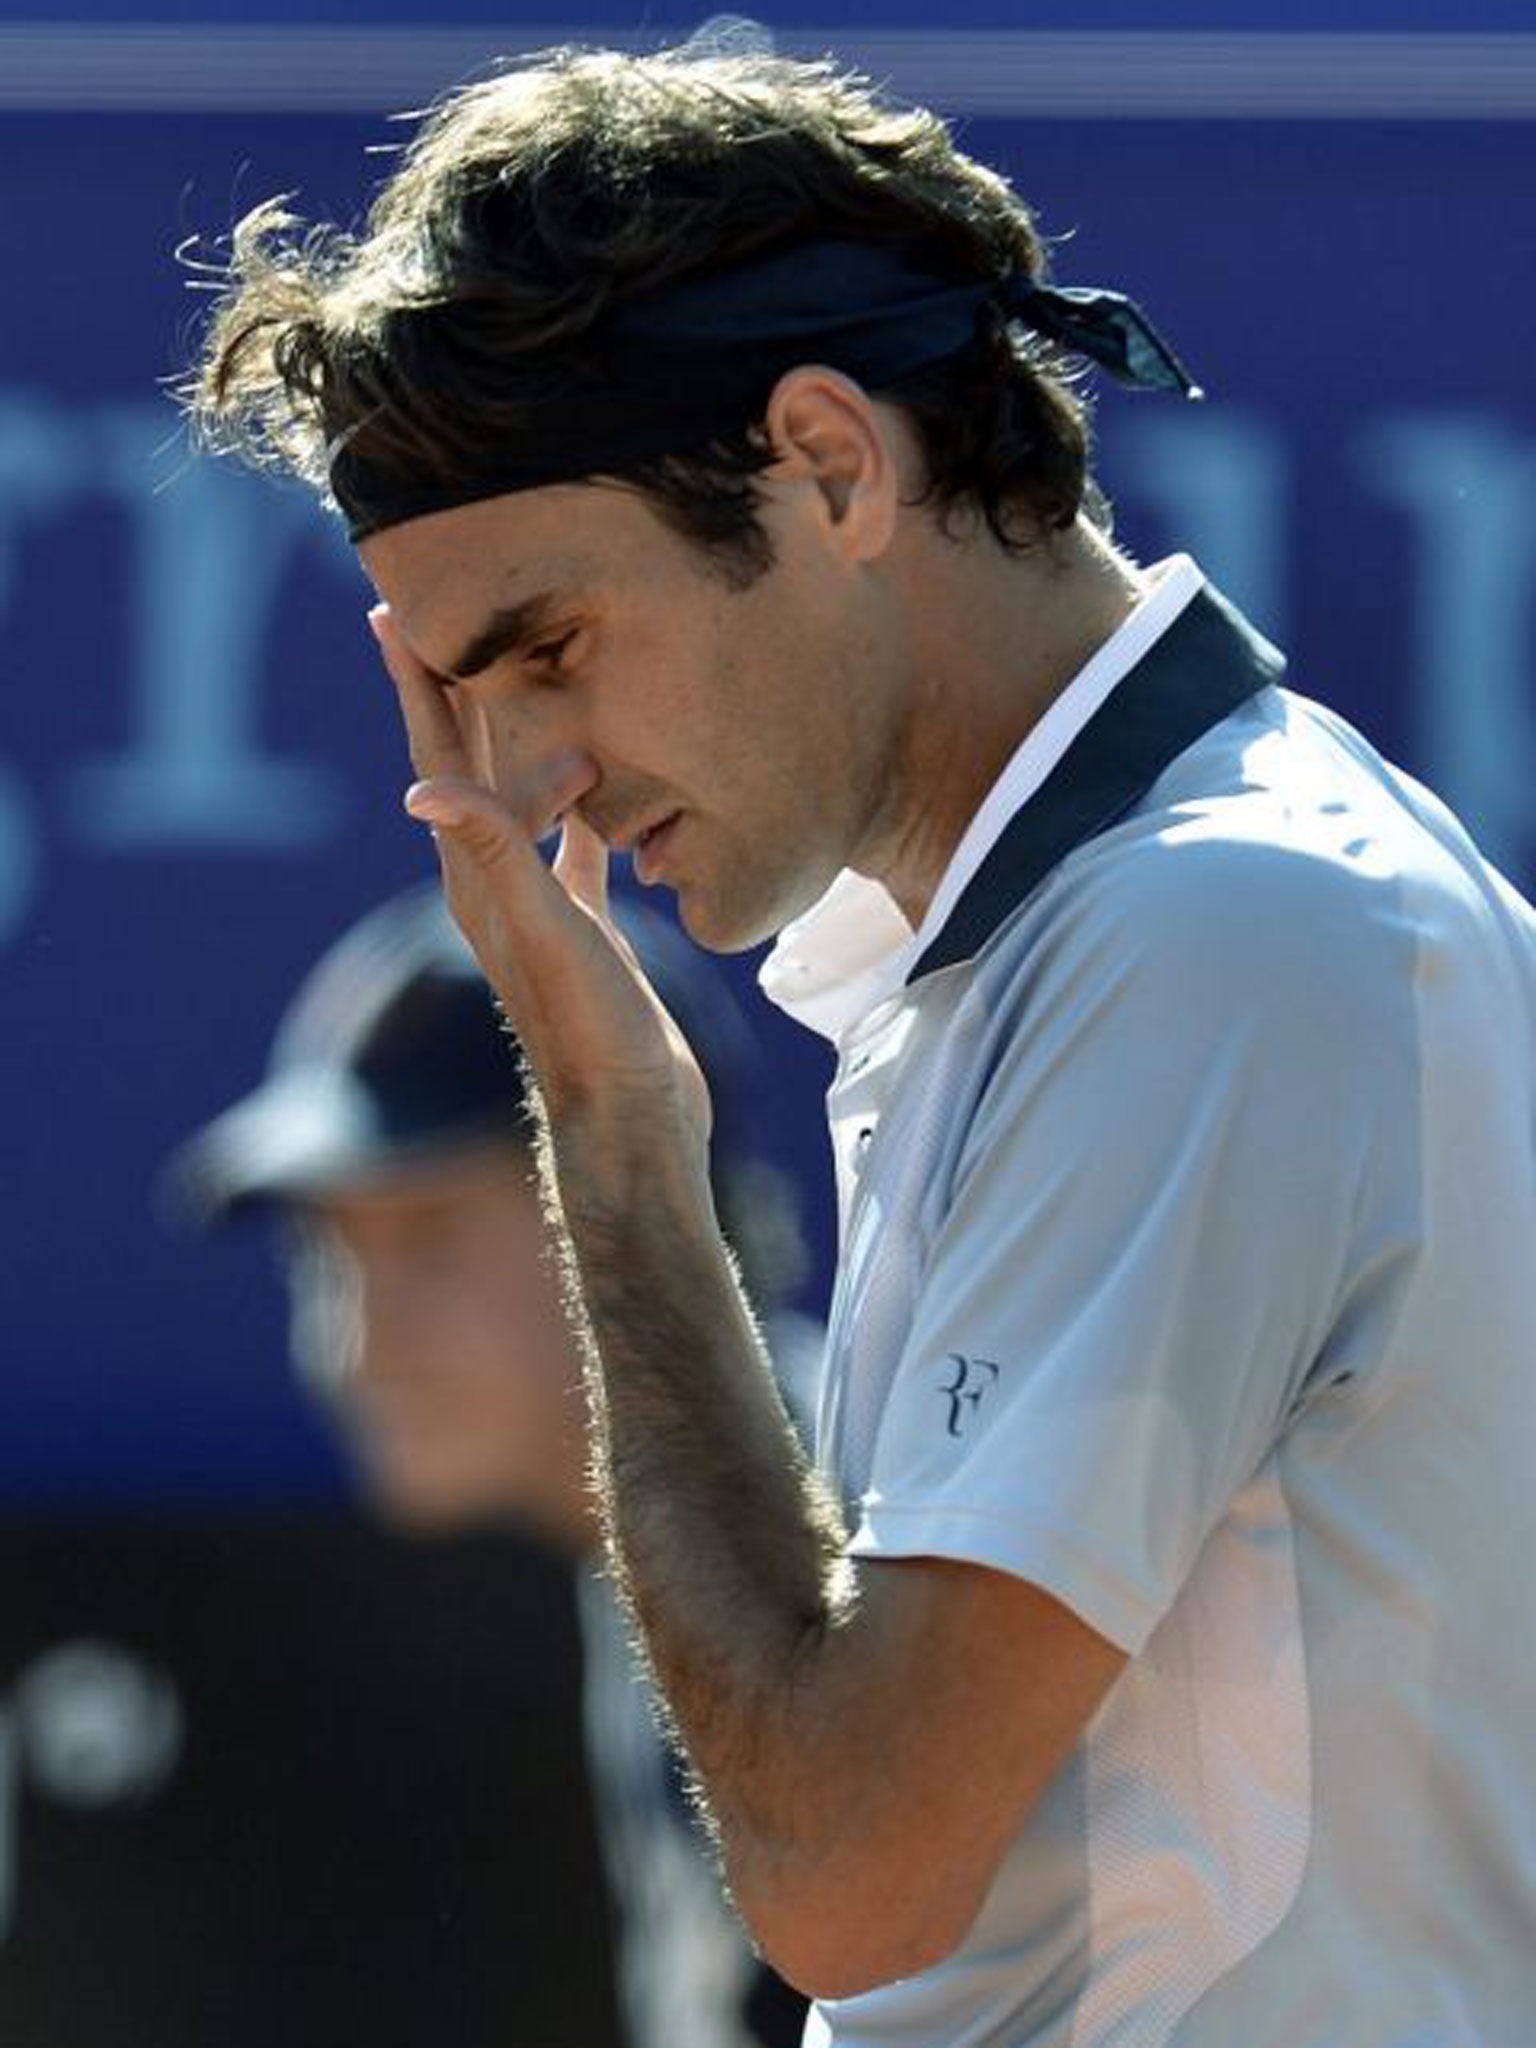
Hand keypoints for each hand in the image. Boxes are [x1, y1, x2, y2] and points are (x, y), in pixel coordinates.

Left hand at [369, 605, 713, 1161]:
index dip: (414, 689)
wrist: (631, 1115)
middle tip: (444, 613)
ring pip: (524, 797)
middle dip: (453, 692)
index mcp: (476, 877)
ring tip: (524, 672)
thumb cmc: (588, 1028)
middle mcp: (496, 884)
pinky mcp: (584, 927)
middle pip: (470, 767)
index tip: (389, 615)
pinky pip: (574, 845)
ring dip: (517, 736)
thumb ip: (495, 855)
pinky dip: (580, 803)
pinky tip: (600, 778)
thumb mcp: (541, 932)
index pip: (437, 763)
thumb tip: (418, 789)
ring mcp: (539, 905)